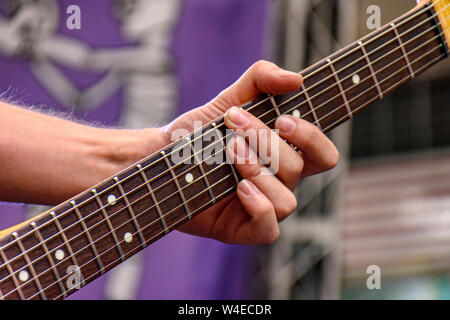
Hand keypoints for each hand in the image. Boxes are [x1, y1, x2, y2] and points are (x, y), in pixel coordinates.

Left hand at [158, 60, 338, 244]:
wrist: (161, 157)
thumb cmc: (199, 133)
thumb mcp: (229, 99)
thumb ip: (261, 80)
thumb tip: (295, 79)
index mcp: (283, 156)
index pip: (322, 155)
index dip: (312, 138)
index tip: (282, 118)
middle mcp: (278, 183)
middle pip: (297, 168)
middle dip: (265, 140)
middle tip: (234, 121)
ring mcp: (262, 207)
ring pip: (286, 200)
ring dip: (258, 169)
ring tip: (230, 150)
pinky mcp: (242, 229)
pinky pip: (269, 229)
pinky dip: (259, 206)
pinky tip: (239, 187)